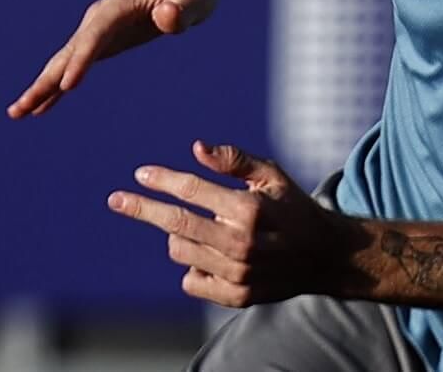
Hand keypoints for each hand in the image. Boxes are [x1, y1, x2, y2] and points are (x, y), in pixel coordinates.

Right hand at [6, 0, 229, 117]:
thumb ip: (181, 9)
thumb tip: (167, 17)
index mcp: (117, 6)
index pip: (95, 36)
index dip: (81, 61)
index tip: (67, 87)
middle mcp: (100, 18)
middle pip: (67, 53)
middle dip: (44, 81)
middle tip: (19, 109)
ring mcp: (99, 29)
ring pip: (64, 62)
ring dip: (42, 87)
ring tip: (18, 113)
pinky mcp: (105, 41)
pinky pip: (75, 65)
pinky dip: (58, 85)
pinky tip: (44, 106)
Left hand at [107, 141, 366, 306]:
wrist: (326, 257)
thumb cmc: (292, 208)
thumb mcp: (271, 176)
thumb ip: (234, 160)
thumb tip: (196, 147)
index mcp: (249, 209)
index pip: (193, 190)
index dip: (162, 180)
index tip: (140, 174)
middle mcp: (242, 243)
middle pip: (176, 223)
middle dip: (142, 209)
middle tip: (116, 200)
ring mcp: (238, 274)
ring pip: (180, 250)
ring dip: (179, 235)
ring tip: (205, 227)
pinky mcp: (237, 297)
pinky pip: (191, 281)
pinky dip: (192, 266)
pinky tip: (211, 255)